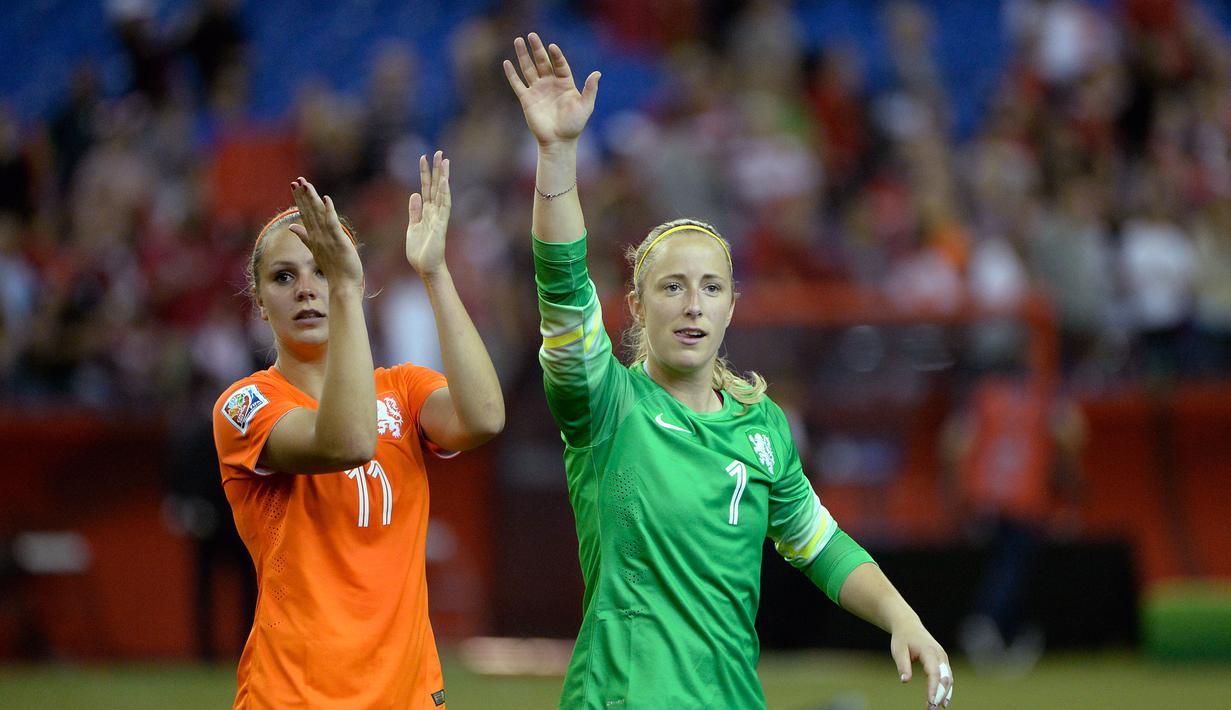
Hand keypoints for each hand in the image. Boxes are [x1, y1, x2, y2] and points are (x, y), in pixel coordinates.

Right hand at [288, 177, 362, 286]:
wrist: (343, 285)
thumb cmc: (333, 268)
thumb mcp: (316, 250)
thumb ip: (304, 237)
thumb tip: (291, 227)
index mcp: (313, 236)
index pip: (305, 213)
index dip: (299, 199)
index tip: (294, 185)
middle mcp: (318, 236)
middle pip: (309, 211)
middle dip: (303, 195)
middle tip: (297, 180)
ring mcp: (327, 238)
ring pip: (318, 214)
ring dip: (312, 199)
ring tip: (306, 184)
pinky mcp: (338, 241)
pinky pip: (332, 223)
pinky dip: (329, 211)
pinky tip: (326, 199)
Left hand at [405, 151, 450, 276]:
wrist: (426, 268)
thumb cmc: (420, 252)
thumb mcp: (412, 227)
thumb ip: (414, 211)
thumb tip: (415, 194)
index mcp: (426, 212)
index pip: (426, 188)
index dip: (425, 173)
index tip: (424, 157)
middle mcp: (434, 212)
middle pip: (436, 186)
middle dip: (437, 169)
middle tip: (439, 152)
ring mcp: (439, 217)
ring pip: (441, 192)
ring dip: (443, 176)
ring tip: (444, 160)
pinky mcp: (440, 225)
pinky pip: (444, 206)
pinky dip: (444, 193)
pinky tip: (444, 181)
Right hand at [503, 33, 599, 147]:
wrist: (558, 141)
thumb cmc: (574, 125)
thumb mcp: (585, 106)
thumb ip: (590, 89)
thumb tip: (597, 73)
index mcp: (565, 83)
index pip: (559, 64)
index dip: (556, 56)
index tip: (552, 47)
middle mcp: (550, 84)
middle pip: (542, 62)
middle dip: (537, 49)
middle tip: (531, 35)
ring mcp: (538, 90)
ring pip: (528, 69)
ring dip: (523, 55)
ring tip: (518, 40)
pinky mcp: (527, 99)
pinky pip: (518, 84)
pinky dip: (512, 74)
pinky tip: (507, 63)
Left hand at [891, 623, 953, 707]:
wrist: (908, 625)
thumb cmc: (902, 638)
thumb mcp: (898, 650)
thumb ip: (903, 665)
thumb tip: (905, 681)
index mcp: (929, 651)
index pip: (934, 673)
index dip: (933, 688)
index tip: (930, 702)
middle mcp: (940, 655)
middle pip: (944, 678)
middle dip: (939, 695)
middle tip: (931, 708)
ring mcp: (943, 658)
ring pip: (948, 679)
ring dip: (944, 694)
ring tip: (936, 707)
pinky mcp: (943, 661)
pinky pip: (948, 677)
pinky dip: (946, 689)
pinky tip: (943, 701)